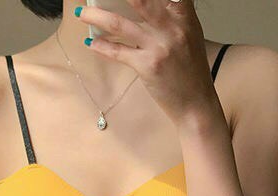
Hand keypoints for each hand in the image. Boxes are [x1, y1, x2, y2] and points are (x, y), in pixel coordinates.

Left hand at [75, 0, 219, 128]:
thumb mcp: (189, 35)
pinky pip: (118, 52)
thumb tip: (143, 4)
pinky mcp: (148, 66)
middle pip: (140, 0)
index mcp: (184, 16)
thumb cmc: (191, 70)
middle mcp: (173, 28)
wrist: (196, 104)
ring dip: (97, 16)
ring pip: (121, 25)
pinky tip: (92, 42)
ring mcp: (159, 47)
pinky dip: (102, 46)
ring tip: (82, 13)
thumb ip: (171, 16)